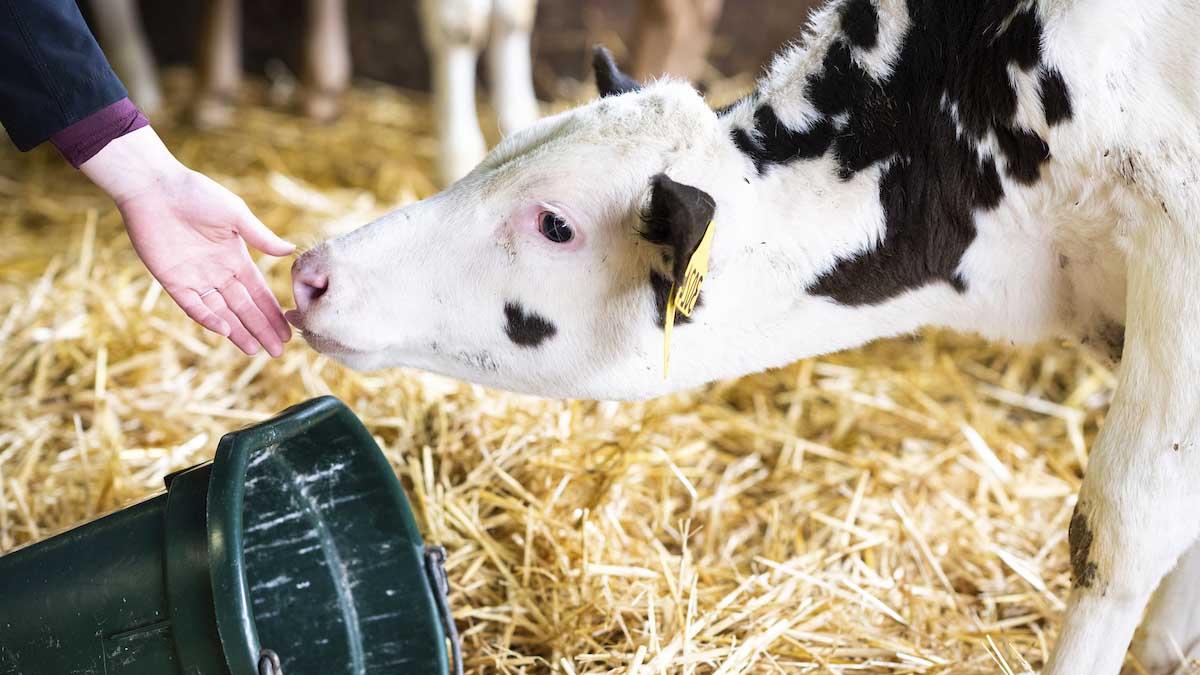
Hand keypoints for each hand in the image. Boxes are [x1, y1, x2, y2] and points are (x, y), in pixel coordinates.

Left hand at [81, 127, 294, 355]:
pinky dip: (208, 319)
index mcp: (235, 258)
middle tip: (277, 351)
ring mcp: (195, 278)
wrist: (154, 188)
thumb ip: (261, 237)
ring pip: (221, 312)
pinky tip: (225, 331)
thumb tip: (290, 251)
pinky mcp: (172, 281)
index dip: (272, 312)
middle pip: (243, 307)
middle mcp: (217, 272)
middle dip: (261, 328)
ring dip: (238, 331)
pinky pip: (193, 306)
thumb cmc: (196, 194)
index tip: (287, 331)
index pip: (258, 292)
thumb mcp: (235, 215)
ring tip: (254, 350)